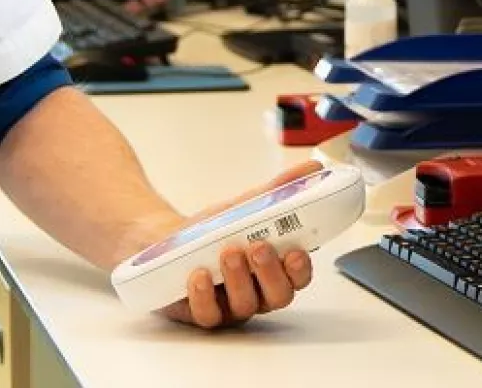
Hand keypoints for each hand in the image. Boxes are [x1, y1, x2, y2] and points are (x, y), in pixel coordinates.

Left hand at [152, 162, 320, 328]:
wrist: (166, 241)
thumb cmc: (214, 231)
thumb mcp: (245, 208)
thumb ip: (278, 190)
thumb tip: (314, 168)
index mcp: (274, 271)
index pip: (298, 278)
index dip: (301, 270)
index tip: (296, 252)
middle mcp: (257, 293)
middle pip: (278, 296)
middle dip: (271, 273)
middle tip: (259, 247)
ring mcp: (229, 306)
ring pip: (245, 305)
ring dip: (239, 278)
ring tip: (228, 251)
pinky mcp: (200, 311)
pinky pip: (208, 314)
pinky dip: (205, 295)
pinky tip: (200, 275)